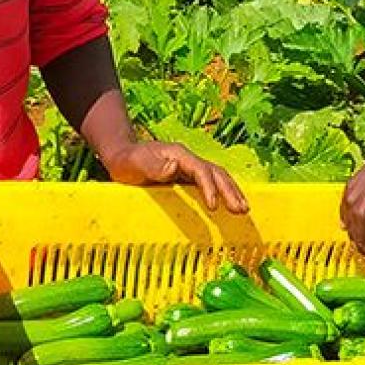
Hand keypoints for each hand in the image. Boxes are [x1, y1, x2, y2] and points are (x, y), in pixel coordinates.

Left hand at [102, 140, 248, 213]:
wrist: (121, 156)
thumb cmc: (126, 160)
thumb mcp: (134, 162)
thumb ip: (153, 165)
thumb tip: (174, 167)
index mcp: (179, 154)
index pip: (201, 170)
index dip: (209, 187)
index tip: (213, 207)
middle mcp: (189, 159)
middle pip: (216, 172)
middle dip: (230, 190)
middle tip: (242, 210)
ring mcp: (190, 168)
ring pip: (218, 177)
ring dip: (232, 191)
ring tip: (244, 209)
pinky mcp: (189, 178)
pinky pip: (211, 184)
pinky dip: (224, 193)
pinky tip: (230, 205)